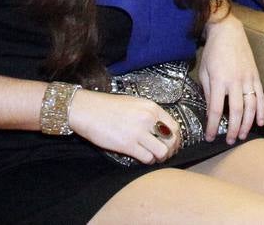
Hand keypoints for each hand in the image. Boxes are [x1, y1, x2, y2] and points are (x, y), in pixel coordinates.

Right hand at [66, 89, 180, 163]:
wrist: (88, 110)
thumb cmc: (108, 107)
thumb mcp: (134, 104)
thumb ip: (149, 114)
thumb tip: (161, 129)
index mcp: (151, 107)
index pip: (174, 126)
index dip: (176, 139)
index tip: (172, 144)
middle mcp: (148, 118)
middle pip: (172, 140)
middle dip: (170, 150)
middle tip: (164, 154)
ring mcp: (138, 132)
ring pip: (162, 152)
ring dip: (159, 157)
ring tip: (153, 157)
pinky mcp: (128, 144)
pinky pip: (147, 158)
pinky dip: (147, 161)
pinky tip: (142, 158)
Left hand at [197, 14, 263, 144]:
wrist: (228, 31)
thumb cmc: (212, 52)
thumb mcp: (204, 72)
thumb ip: (208, 93)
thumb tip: (211, 113)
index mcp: (219, 81)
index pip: (216, 110)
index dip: (213, 126)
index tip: (210, 137)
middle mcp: (235, 82)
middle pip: (236, 112)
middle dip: (233, 129)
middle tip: (229, 141)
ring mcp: (248, 79)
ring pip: (251, 107)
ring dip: (248, 124)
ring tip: (242, 136)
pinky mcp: (256, 76)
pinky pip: (261, 96)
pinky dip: (261, 111)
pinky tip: (260, 122)